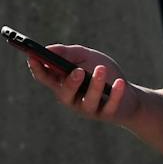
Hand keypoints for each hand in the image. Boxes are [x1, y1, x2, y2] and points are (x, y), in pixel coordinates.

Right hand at [24, 44, 139, 125]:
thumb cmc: (103, 73)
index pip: (45, 78)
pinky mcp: (106, 114)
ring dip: (95, 85)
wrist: (129, 96)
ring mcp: (88, 109)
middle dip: (70, 82)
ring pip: (87, 100)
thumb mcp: (87, 57)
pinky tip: (119, 82)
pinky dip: (115, 94)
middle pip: (64, 93)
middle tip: (78, 71)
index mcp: (62, 83)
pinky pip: (109, 106)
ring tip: (101, 69)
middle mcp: (71, 99)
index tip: (33, 57)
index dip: (37, 69)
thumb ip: (68, 53)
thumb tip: (48, 49)